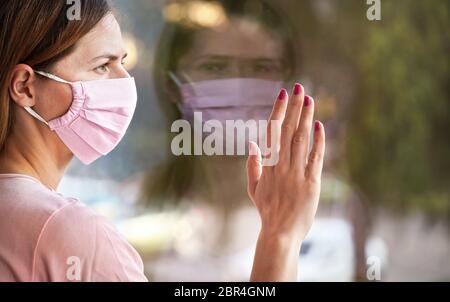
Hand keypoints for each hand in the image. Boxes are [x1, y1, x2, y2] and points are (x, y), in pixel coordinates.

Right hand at [247, 83, 325, 280]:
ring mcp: (296, 173)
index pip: (272, 132)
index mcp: (266, 165)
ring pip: (301, 139)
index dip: (278, 111)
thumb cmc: (267, 210)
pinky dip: (318, 141)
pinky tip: (320, 125)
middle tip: (300, 87)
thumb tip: (252, 142)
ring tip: (310, 98)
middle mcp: (281, 165)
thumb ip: (252, 165)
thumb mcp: (253, 188)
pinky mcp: (311, 182)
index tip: (283, 94)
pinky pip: (315, 157)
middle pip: (288, 130)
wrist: (280, 232)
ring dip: (306, 117)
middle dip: (294, 107)